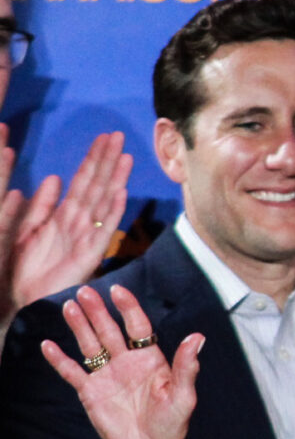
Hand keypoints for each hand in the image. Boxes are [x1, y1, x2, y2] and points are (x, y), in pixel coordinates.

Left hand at [0, 131, 132, 323]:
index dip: (93, 158)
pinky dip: (112, 212)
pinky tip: (121, 194)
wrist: (22, 303)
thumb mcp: (25, 230)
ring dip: (116, 180)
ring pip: (104, 203)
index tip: (104, 137)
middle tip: (118, 135)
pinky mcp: (88, 256)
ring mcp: (87, 238)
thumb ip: (40, 206)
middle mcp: (79, 224)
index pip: (83, 181)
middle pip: (96, 186)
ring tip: (126, 157)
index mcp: (65, 217)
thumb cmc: (25, 271)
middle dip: (107, 160)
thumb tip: (54, 178)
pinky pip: (102, 231)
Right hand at [41, 284, 201, 438]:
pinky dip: (60, 360)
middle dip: (98, 311)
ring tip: (69, 306)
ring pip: (90, 345)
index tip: (118, 290)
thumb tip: (198, 337)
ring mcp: (107, 375)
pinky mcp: (90, 392)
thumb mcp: (183, 396)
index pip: (137, 326)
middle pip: (109, 330)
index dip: (128, 308)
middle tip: (85, 292)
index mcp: (150, 358)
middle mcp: (126, 361)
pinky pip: (72, 372)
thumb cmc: (171, 424)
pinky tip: (48, 345)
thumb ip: (187, 367)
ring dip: (79, 326)